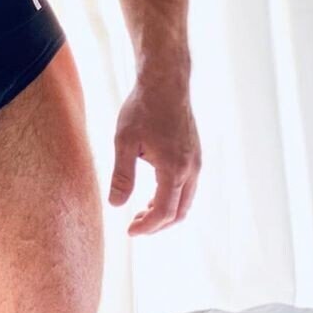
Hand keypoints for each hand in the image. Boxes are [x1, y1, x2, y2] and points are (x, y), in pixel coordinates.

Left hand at [108, 73, 200, 234]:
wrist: (166, 82)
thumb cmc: (143, 108)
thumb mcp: (125, 141)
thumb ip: (122, 176)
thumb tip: (116, 205)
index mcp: (174, 169)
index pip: (163, 212)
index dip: (147, 227)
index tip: (130, 231)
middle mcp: (191, 169)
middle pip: (179, 213)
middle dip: (157, 224)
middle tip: (134, 226)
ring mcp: (197, 162)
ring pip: (186, 202)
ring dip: (166, 213)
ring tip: (142, 212)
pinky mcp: (196, 155)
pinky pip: (189, 188)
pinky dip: (173, 198)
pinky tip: (154, 192)